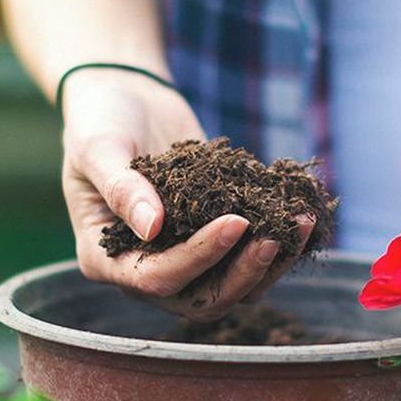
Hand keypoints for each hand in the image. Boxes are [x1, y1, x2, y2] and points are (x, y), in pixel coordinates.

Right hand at [61, 68, 312, 320]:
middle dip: (242, 274)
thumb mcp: (99, 147)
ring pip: (232, 289)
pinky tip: (302, 219)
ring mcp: (180, 260)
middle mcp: (142, 271)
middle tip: (274, 237)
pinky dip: (276, 246)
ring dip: (269, 265)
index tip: (236, 221)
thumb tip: (152, 228)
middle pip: (200, 300)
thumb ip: (120, 186)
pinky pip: (246, 261)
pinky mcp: (211, 242)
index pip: (154, 279)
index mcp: (105, 259)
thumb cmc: (100, 120)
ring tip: (300, 224)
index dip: (198, 257)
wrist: (125, 99)